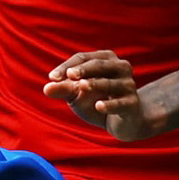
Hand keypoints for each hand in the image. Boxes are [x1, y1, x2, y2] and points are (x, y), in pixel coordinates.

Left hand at [44, 51, 158, 140]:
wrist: (123, 121)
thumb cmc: (97, 100)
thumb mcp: (77, 94)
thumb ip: (63, 89)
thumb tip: (46, 88)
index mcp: (106, 59)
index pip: (83, 58)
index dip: (67, 66)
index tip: (52, 77)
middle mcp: (120, 67)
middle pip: (99, 64)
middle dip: (83, 69)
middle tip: (69, 75)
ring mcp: (128, 85)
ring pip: (109, 83)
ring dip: (95, 84)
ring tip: (82, 86)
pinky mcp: (132, 103)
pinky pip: (120, 103)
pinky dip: (109, 104)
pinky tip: (98, 106)